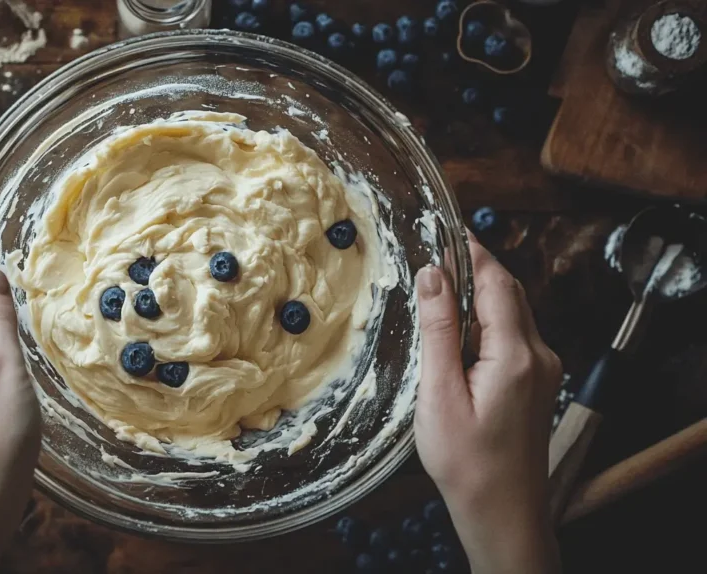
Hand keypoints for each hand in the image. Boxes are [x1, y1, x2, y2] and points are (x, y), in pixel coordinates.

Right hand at [414, 234, 561, 573]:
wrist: (502, 513)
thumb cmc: (466, 462)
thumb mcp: (440, 393)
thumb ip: (440, 330)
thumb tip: (433, 273)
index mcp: (516, 354)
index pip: (496, 282)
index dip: (472, 249)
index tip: (446, 225)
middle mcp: (539, 356)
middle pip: (509, 292)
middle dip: (477, 265)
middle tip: (438, 248)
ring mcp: (544, 371)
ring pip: (513, 312)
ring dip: (481, 292)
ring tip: (441, 284)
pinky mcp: (538, 384)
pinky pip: (515, 336)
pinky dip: (488, 319)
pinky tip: (459, 329)